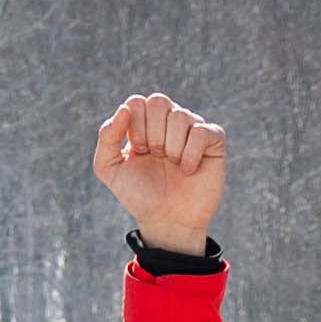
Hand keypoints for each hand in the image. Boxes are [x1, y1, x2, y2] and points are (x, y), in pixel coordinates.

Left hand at [94, 92, 227, 256]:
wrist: (167, 220)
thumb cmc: (139, 194)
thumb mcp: (109, 168)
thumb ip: (107, 136)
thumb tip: (125, 108)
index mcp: (144, 122)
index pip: (137, 102)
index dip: (136, 127)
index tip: (139, 152)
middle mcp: (168, 120)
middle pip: (159, 101)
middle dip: (153, 134)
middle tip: (155, 157)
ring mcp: (192, 128)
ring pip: (180, 116)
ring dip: (172, 147)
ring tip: (172, 165)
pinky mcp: (213, 140)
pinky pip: (202, 131)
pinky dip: (191, 154)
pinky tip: (188, 170)